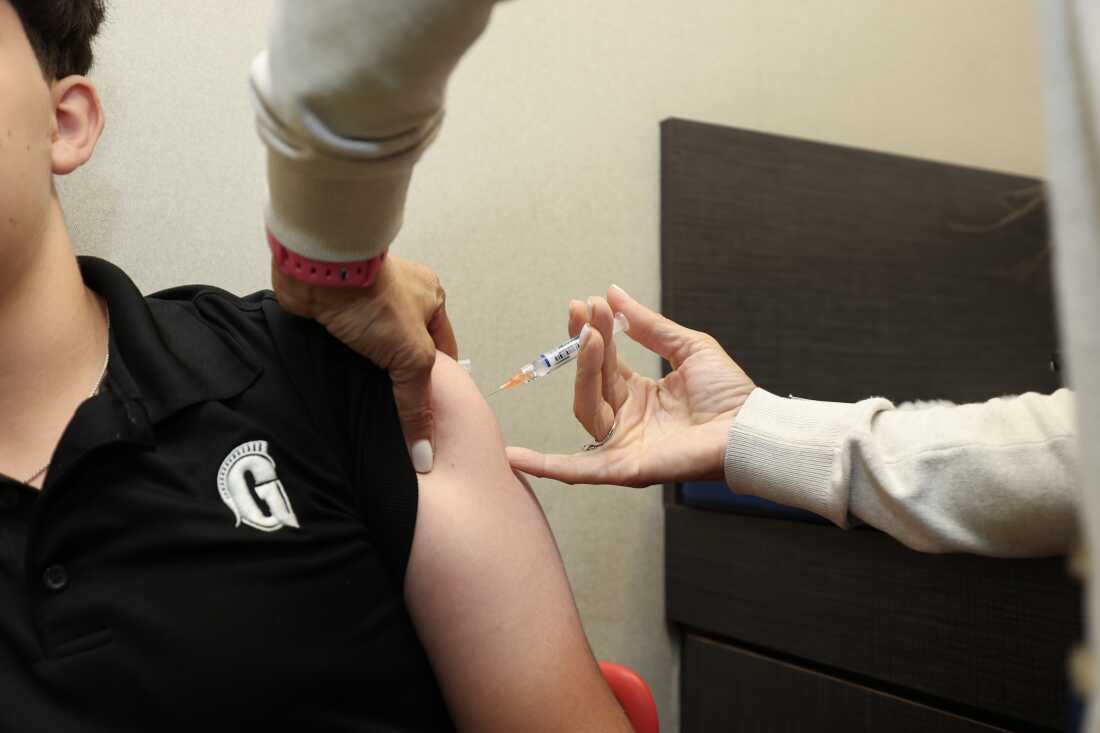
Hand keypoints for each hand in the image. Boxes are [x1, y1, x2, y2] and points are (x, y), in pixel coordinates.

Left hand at [272, 255, 457, 472]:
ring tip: (369, 414)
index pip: (443, 351)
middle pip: (407, 353)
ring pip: (374, 354)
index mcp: (431, 299)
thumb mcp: (412, 355)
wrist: (319, 270)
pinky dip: (344, 370)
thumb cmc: (375, 299)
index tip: (432, 417)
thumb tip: (424, 454)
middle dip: (401, 383)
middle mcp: (401, 300)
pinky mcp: (336, 315)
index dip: (440, 384)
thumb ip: (417, 403)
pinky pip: (346, 350)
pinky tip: (342, 393)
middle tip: (399, 422)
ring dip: (369, 378)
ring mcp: (366, 307)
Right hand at [506, 286, 754, 486]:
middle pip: (590, 383)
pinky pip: (581, 470)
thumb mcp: (686, 346)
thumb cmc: (729, 393)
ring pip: (586, 409)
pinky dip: (546, 466)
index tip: (586, 304)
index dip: (593, 334)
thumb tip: (613, 293)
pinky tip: (514, 457)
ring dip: (582, 372)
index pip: (604, 363)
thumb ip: (648, 325)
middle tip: (584, 312)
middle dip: (585, 347)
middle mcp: (626, 420)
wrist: (751, 426)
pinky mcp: (627, 467)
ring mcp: (624, 444)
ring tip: (589, 337)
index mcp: (639, 394)